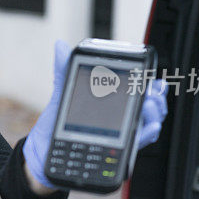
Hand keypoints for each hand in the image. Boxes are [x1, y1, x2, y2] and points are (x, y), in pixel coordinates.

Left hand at [22, 41, 168, 189]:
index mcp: (111, 107)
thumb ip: (66, 72)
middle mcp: (119, 122)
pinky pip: (135, 145)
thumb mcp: (62, 96)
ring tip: (150, 105)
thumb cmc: (54, 126)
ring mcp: (118, 138)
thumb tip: (60, 46)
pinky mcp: (113, 153)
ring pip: (146, 127)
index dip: (152, 87)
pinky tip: (148, 127)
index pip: (138, 95)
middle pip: (149, 111)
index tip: (156, 81)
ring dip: (154, 115)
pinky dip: (146, 135)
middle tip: (153, 93)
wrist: (42, 151)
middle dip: (157, 100)